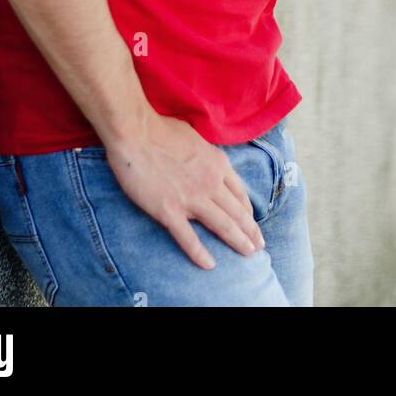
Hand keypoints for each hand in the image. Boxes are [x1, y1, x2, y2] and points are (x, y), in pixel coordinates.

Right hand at [105, 115, 265, 269]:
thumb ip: (207, 155)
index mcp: (217, 164)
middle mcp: (210, 183)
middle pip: (237, 213)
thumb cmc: (161, 130)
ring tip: (248, 255)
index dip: (249, 212)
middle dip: (251, 232)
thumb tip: (209, 162)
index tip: (253, 224)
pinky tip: (209, 265)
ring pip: (222, 225)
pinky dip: (200, 253)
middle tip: (259, 247)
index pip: (240, 194)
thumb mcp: (196, 138)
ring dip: (238, 242)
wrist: (136, 133)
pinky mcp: (169, 210)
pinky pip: (188, 237)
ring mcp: (191, 198)